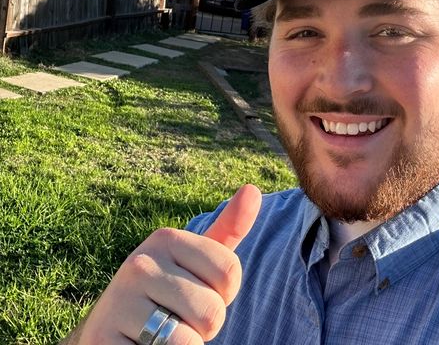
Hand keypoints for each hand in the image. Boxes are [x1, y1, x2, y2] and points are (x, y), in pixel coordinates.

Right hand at [66, 184, 261, 343]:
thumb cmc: (167, 292)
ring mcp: (118, 303)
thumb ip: (228, 228)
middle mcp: (139, 264)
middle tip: (177, 318)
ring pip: (189, 342)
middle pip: (212, 311)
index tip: (199, 290)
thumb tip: (253, 189)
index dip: (224, 294)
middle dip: (204, 326)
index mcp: (165, 238)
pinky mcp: (104, 342)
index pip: (230, 273)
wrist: (108, 332)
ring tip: (161, 336)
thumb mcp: (196, 259)